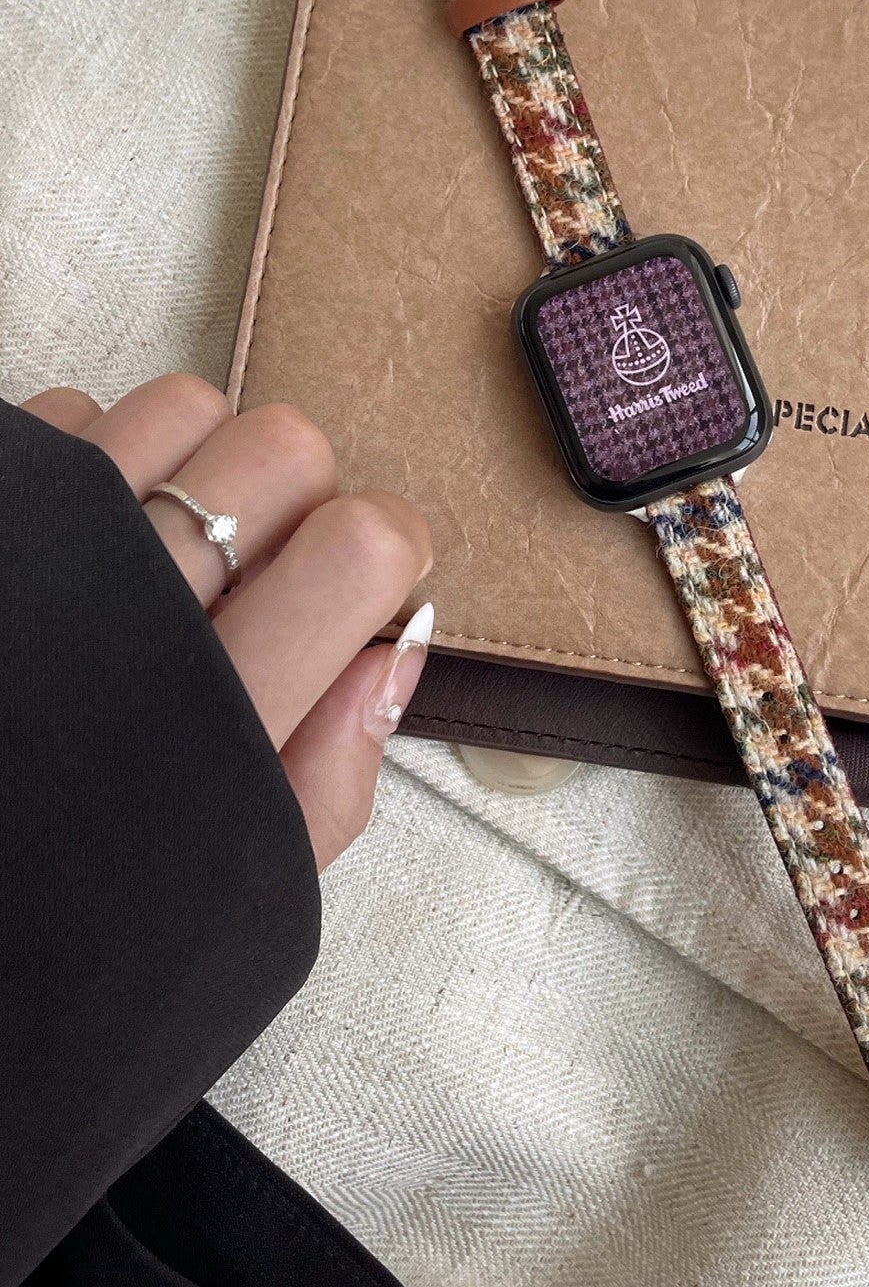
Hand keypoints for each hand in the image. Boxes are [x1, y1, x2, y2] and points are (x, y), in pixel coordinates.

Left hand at [22, 374, 432, 869]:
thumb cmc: (76, 882)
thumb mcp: (239, 870)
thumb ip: (336, 769)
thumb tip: (395, 647)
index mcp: (219, 710)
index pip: (359, 548)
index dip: (390, 546)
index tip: (373, 570)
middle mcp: (132, 611)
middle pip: (285, 450)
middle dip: (300, 493)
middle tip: (264, 560)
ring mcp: (52, 546)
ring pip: (188, 408)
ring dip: (203, 462)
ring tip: (170, 541)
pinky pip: (78, 414)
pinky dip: (104, 460)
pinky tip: (96, 539)